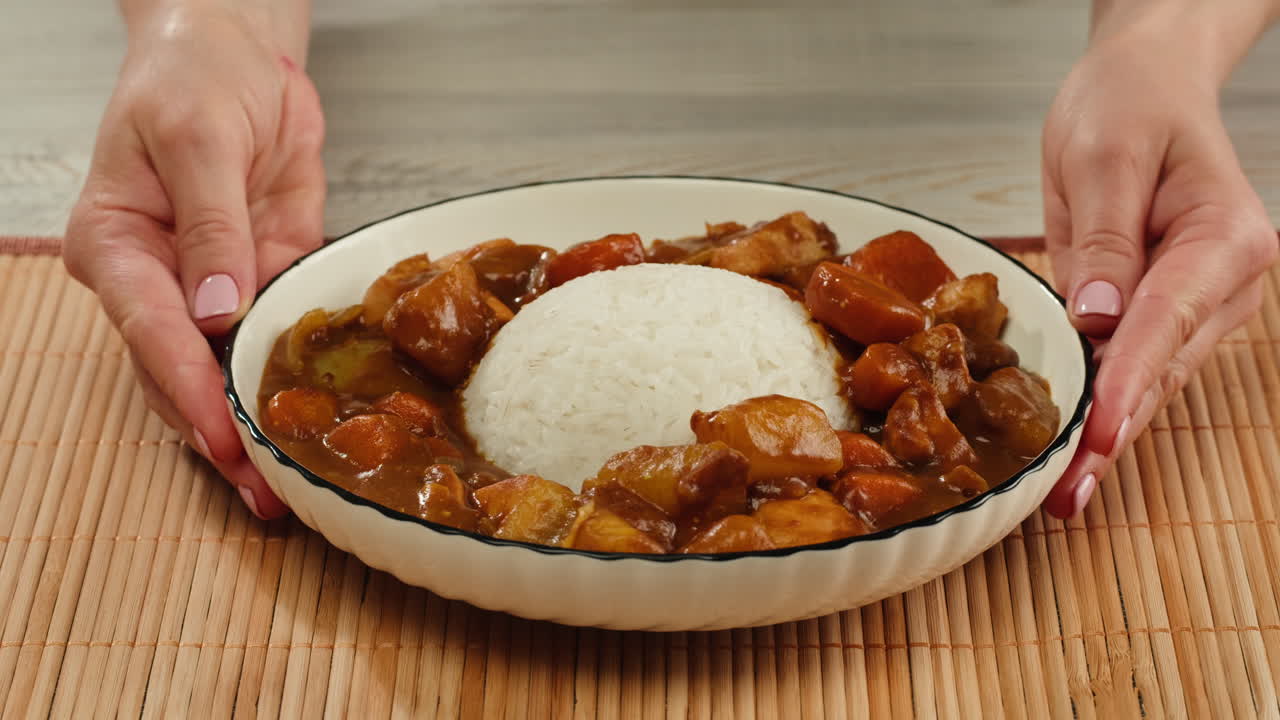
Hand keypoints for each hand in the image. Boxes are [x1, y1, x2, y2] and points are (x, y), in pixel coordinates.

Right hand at [64, 3, 324, 518]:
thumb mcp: (199, 137)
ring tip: (287, 487)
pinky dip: (288, 384)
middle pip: (180, 373)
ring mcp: (209, 286)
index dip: (187, 390)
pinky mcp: (260, 279)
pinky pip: (271, 340)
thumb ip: (211, 225)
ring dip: (253, 427)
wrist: (237, 52)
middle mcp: (156, 279)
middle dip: (220, 436)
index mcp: (116, 245)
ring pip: (223, 373)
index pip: (149, 331)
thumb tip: (215, 311)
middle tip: (265, 493)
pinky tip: (314, 426)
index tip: (220, 439)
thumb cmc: (195, 77)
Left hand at [1040, 11, 1277, 517]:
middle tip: (1066, 496)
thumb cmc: (1130, 104)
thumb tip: (1097, 316)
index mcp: (1224, 239)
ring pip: (1148, 380)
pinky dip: (1102, 406)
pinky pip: (1129, 364)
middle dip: (1112, 435)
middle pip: (1161, 369)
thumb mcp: (1105, 155)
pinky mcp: (1158, 309)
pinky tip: (1071, 452)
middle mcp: (1223, 282)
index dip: (1127, 386)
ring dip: (1106, 437)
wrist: (1144, 85)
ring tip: (1063, 496)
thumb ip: (1106, 239)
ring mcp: (1195, 302)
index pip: (1166, 323)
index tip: (1099, 439)